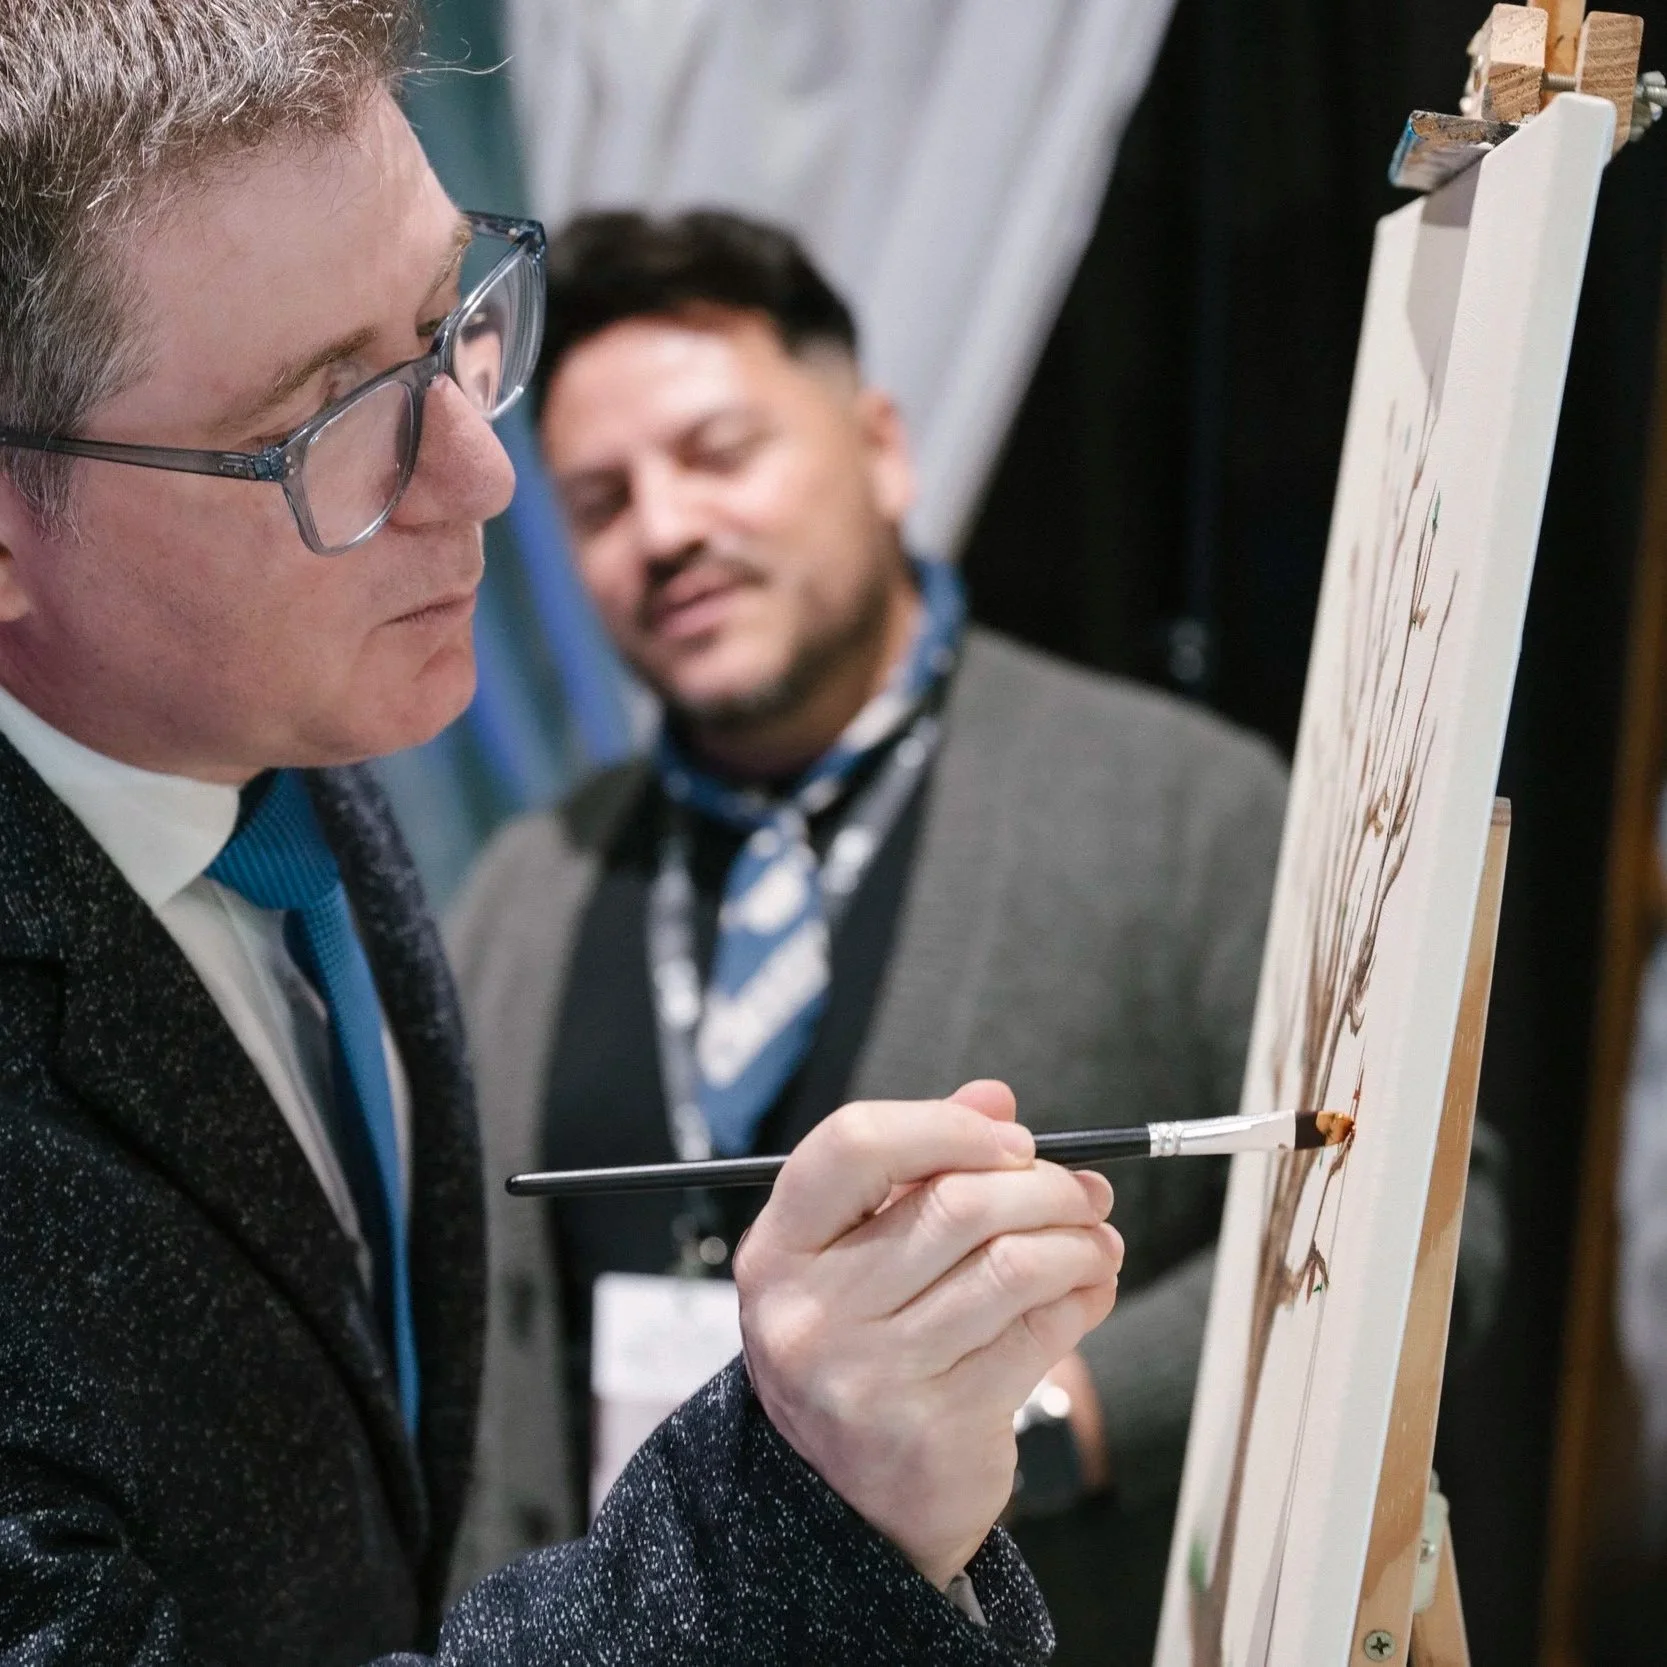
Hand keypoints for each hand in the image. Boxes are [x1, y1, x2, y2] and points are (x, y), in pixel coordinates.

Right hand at [734, 1080, 1123, 1588]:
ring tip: (1096, 1240)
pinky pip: (1037, 1335)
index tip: (1012, 1138)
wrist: (844, 1504)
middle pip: (955, 1203)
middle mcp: (811, 1310)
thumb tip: (994, 1097)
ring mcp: (870, 1374)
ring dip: (1077, 1242)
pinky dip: (1081, 1299)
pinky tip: (1087, 1289)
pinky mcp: (936, 1426)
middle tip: (1083, 1191)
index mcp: (778, 1249)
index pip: (854, 1145)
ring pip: (1011, 1267)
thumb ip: (917, 1166)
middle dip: (1044, 1185)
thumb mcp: (854, 1253)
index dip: (947, 1126)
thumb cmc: (858, 1349)